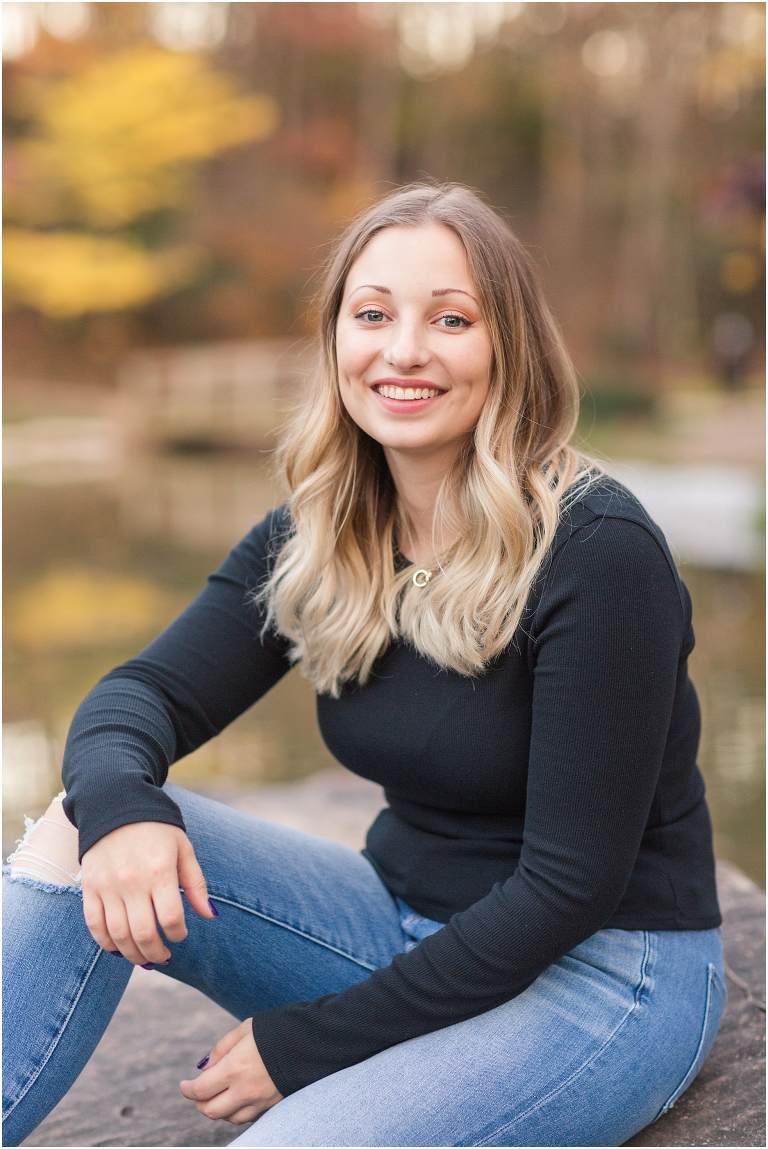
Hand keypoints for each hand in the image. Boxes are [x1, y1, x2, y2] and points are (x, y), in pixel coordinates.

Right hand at [81, 822, 215, 965]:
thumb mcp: (183, 848)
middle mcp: (132, 881)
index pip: (171, 919)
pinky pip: (95, 925)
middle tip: (164, 956)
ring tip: (145, 958)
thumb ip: (196, 884)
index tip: (181, 934)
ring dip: (133, 955)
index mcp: (160, 871)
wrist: (116, 804)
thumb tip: (210, 915)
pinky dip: (107, 943)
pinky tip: (120, 948)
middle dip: (157, 953)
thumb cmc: (156, 828)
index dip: (179, 934)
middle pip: (144, 934)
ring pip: (119, 935)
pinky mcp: (89, 887)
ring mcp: (108, 886)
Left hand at [180, 1019, 282, 1124]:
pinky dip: (238, 1110)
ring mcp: (261, 1101)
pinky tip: (240, 1096)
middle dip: (199, 1103)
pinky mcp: (274, 1105)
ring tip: (219, 1094)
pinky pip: (249, 1117)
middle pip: (211, 1111)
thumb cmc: (278, 1028)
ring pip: (230, 1118)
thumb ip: (221, 1048)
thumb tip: (204, 1068)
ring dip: (219, 1109)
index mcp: (235, 1068)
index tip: (184, 1085)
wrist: (315, 1039)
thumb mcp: (246, 1029)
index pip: (200, 1090)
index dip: (187, 1089)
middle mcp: (246, 1090)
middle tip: (198, 1091)